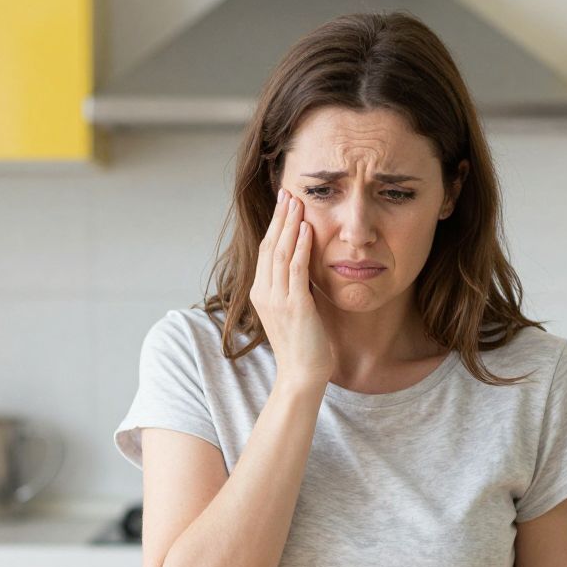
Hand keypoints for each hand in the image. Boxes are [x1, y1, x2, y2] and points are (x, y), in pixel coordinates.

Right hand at [251, 190, 333, 389]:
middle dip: (279, 217)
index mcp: (261, 294)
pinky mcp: (294, 306)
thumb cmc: (303, 346)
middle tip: (288, 192)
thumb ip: (294, 288)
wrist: (302, 374)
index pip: (265, 252)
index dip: (274, 226)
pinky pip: (295, 269)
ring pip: (279, 253)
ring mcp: (277, 299)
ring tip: (297, 202)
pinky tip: (306, 228)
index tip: (284, 204)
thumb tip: (304, 266)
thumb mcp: (294, 310)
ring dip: (289, 225)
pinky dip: (299, 246)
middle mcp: (264, 293)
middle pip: (269, 246)